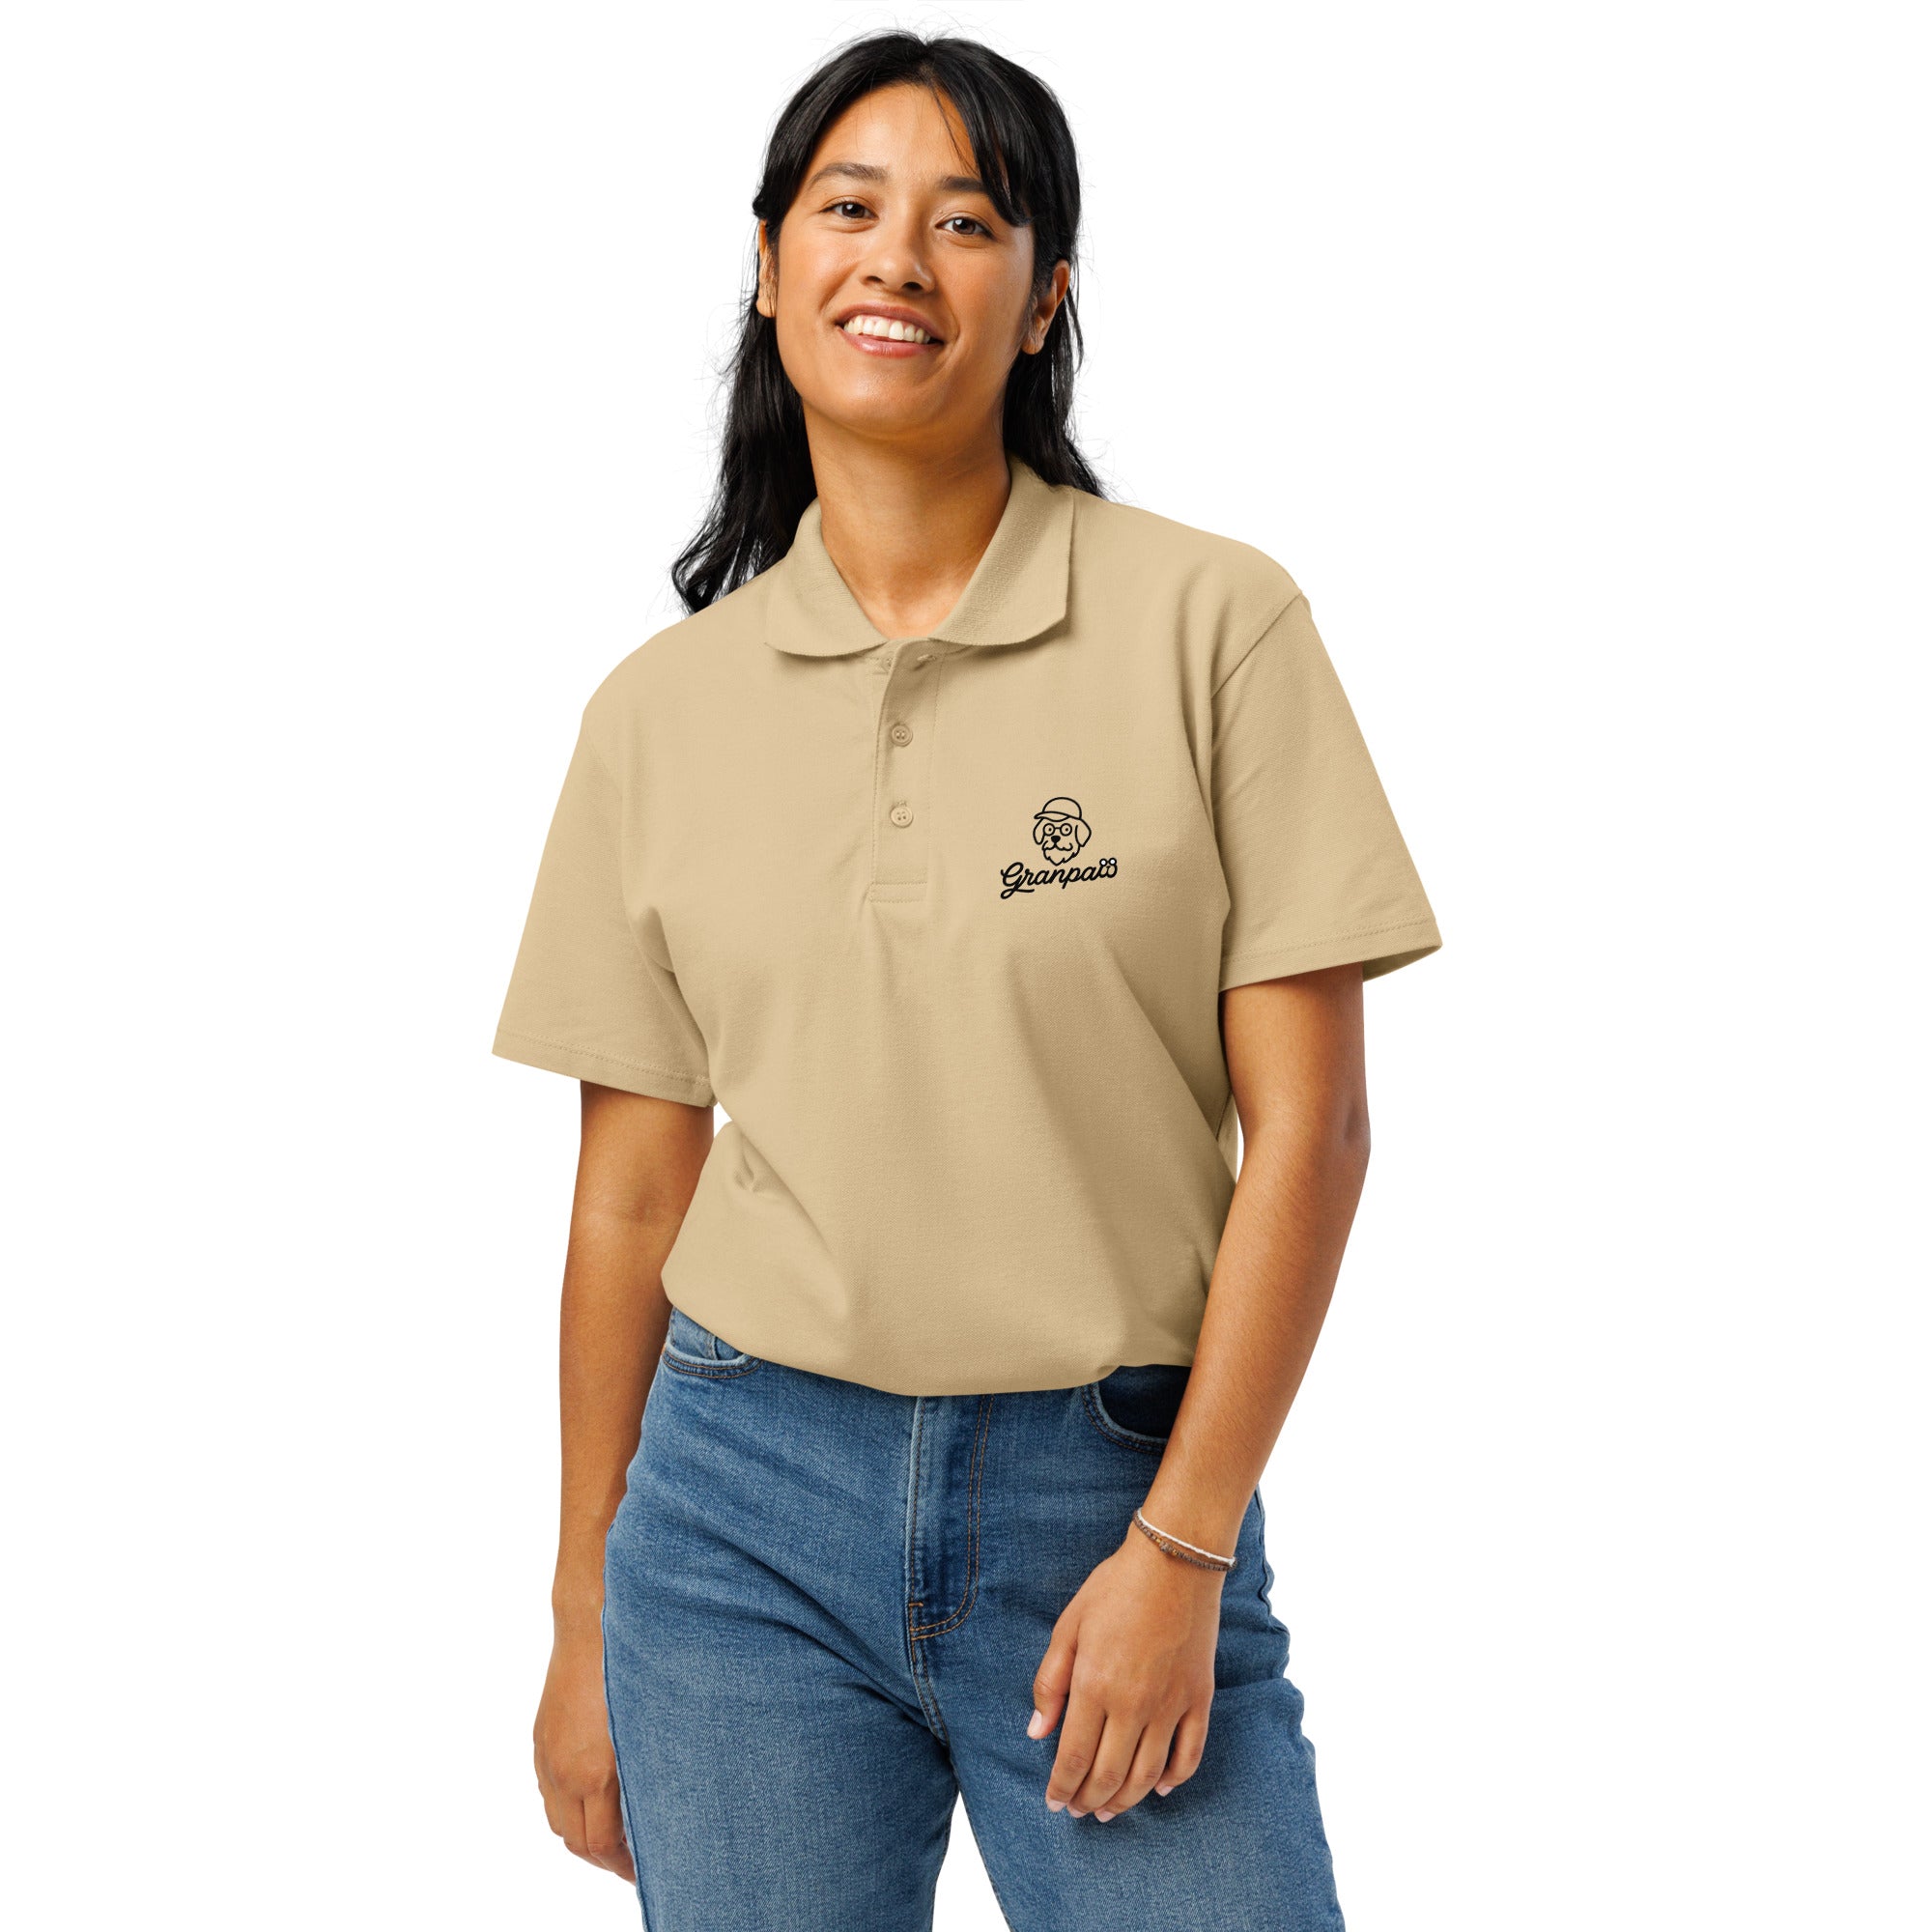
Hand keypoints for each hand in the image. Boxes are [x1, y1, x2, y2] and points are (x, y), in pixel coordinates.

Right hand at [533, 1623, 634, 1881]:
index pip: (602, 1845)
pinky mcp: (540, 1739)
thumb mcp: (650, 1724)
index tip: (648, 1869)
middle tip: (637, 1861)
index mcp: (593, 1771)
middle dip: (605, 1858)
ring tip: (618, 1837)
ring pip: (558, 1820)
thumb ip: (649, 1769)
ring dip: (585, 1836)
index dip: (624, 1865)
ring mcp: (546, 1755)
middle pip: (576, 1841)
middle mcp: (562, 1769)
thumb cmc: (631, 1665)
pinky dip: (569, 1807)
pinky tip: (594, 1799)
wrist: (593, 1620)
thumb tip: (662, 1804)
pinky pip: (549, 1791)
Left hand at [1028, 1528, 1222, 1818]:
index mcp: (1095, 1686)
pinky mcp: (1199, 1698)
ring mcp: (1171, 1705)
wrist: (1174, 1562)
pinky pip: (1189, 1754)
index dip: (1061, 1788)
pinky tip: (1161, 1788)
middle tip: (1077, 1811)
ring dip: (1126, 1800)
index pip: (1074, 1758)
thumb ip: (1050, 1683)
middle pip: (1109, 1775)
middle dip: (1089, 1801)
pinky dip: (1175, 1779)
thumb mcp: (1068, 1626)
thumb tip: (1037, 1733)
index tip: (1054, 1802)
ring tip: (1109, 1810)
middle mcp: (1134, 1704)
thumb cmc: (1114, 1588)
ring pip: (1148, 1774)